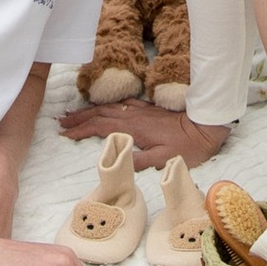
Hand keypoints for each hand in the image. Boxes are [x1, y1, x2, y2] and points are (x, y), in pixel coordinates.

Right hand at [58, 101, 228, 169]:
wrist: (206, 127)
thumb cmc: (187, 147)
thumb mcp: (164, 160)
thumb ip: (139, 161)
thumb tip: (115, 161)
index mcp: (134, 129)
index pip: (100, 127)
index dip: (81, 130)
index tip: (65, 134)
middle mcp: (134, 116)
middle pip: (100, 114)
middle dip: (79, 118)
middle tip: (61, 121)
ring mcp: (142, 111)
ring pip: (109, 108)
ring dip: (90, 110)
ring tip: (75, 113)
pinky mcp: (150, 110)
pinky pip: (123, 104)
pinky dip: (109, 105)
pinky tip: (106, 106)